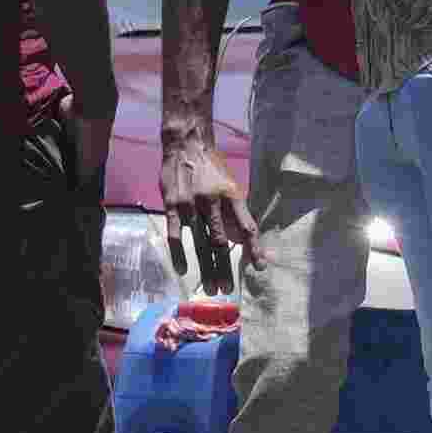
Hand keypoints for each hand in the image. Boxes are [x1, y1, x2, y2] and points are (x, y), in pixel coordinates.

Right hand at [157, 124, 253, 287]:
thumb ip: (233, 210)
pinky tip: (182, 268)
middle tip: (227, 288)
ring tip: (210, 286)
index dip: (254, 248)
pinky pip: (176, 232)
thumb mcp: (229, 184)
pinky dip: (179, 252)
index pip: (246, 227)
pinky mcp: (172, 204)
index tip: (259, 267)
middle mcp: (212, 202)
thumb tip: (241, 238)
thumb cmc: (211, 166)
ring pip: (200, 242)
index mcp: (231, 196)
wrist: (186, 144)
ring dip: (206, 266)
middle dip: (225, 267)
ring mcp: (190, 204)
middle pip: (221, 241)